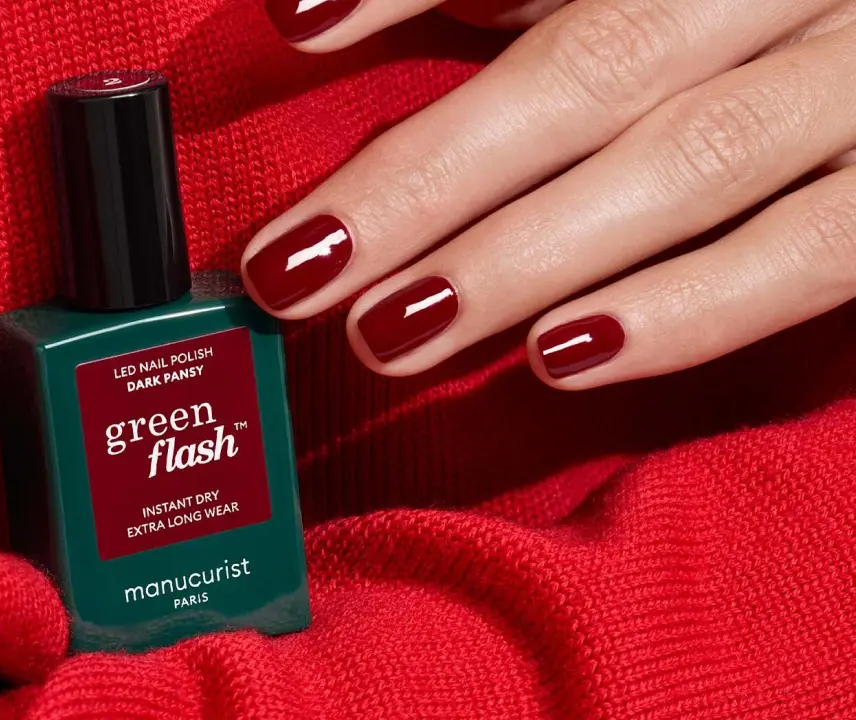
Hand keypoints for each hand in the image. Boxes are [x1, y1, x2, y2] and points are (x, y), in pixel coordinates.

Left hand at [244, 0, 855, 388]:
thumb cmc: (744, 21)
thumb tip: (323, 16)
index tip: (291, 21)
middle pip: (592, 69)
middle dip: (428, 176)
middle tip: (293, 268)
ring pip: (687, 161)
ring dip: (522, 256)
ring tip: (388, 331)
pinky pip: (807, 254)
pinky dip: (683, 309)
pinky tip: (559, 356)